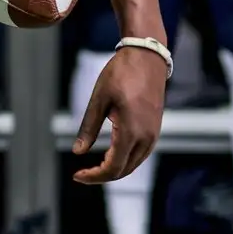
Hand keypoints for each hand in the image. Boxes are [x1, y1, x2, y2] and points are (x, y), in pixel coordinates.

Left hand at [72, 47, 166, 184]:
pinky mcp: (155, 129)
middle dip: (102, 176)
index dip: (94, 176)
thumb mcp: (99, 99)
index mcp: (131, 132)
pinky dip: (125, 160)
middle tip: (82, 173)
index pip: (113, 167)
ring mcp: (153, 135)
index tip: (77, 175)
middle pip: (124, 170)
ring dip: (115, 169)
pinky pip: (140, 154)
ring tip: (93, 166)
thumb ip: (89, 127)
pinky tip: (110, 154)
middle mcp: (146, 138)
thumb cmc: (120, 74)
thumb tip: (77, 152)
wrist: (146, 57)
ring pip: (134, 164)